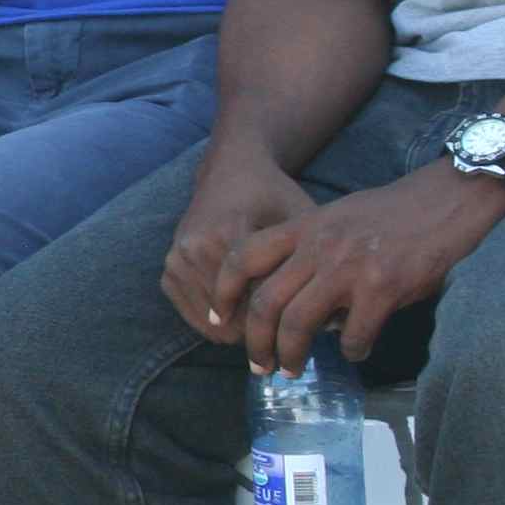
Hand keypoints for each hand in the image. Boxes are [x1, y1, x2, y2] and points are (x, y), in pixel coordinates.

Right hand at [161, 145, 315, 343]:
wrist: (230, 172)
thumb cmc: (273, 196)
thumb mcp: (300, 217)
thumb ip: (314, 260)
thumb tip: (335, 319)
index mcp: (226, 234)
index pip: (256, 302)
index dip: (285, 323)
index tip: (308, 330)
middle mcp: (193, 249)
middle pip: (234, 318)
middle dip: (264, 331)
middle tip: (290, 330)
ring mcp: (176, 262)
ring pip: (213, 325)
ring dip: (242, 331)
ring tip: (269, 323)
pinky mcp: (169, 272)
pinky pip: (195, 318)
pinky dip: (221, 325)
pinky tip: (244, 315)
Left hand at [231, 164, 504, 374]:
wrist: (444, 200)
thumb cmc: (388, 215)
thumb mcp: (334, 220)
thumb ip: (307, 253)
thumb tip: (289, 304)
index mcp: (302, 228)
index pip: (242, 258)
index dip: (223, 292)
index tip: (219, 320)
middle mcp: (318, 247)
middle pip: (265, 302)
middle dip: (255, 342)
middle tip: (259, 365)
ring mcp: (349, 267)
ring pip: (299, 323)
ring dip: (291, 354)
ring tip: (293, 369)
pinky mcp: (383, 287)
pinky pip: (353, 334)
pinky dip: (350, 350)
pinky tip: (355, 351)